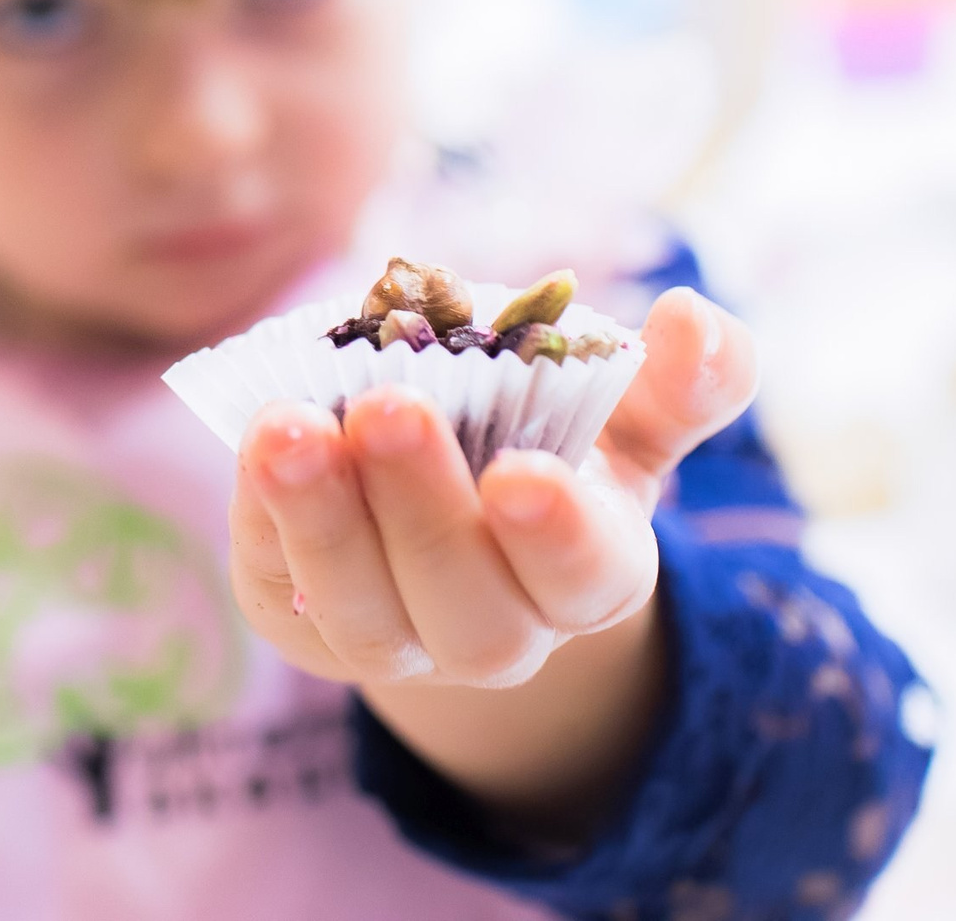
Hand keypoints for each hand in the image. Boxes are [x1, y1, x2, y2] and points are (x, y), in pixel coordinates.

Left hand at [229, 287, 757, 691]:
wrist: (442, 485)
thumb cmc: (549, 436)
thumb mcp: (622, 407)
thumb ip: (678, 374)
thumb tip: (695, 319)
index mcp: (591, 573)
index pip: (587, 577)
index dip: (556, 534)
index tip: (521, 470)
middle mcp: (498, 628)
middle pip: (466, 608)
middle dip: (423, 510)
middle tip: (389, 408)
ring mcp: (397, 637)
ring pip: (365, 616)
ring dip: (326, 520)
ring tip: (290, 428)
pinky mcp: (302, 617)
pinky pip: (281, 586)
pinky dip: (266, 515)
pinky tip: (260, 440)